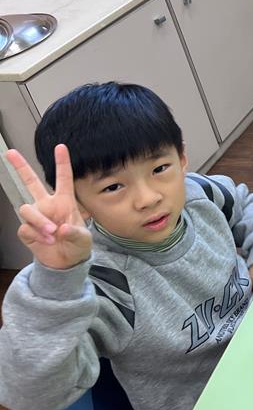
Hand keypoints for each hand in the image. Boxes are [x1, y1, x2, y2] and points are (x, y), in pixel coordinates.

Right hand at [5, 144, 91, 270]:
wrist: (65, 262)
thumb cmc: (78, 245)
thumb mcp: (84, 239)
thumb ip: (74, 233)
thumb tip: (61, 228)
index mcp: (65, 201)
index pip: (63, 179)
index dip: (62, 163)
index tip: (60, 146)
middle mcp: (47, 205)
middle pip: (31, 182)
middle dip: (20, 167)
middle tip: (10, 153)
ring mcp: (36, 216)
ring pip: (27, 209)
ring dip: (39, 222)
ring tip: (52, 233)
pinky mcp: (26, 229)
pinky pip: (25, 227)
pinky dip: (37, 235)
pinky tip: (47, 241)